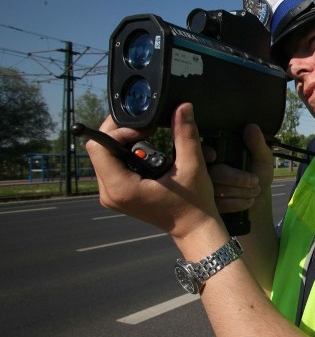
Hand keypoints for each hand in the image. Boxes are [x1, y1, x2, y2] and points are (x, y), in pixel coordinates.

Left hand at [89, 103, 223, 240]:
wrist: (193, 228)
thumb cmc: (194, 204)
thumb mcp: (192, 166)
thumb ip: (185, 134)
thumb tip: (183, 107)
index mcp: (122, 188)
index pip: (99, 147)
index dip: (120, 130)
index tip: (146, 129)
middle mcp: (110, 193)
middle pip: (98, 149)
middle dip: (121, 133)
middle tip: (148, 129)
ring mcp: (111, 195)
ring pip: (103, 156)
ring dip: (123, 142)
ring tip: (148, 139)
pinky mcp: (117, 194)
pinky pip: (111, 166)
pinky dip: (125, 154)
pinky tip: (144, 152)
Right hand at [207, 123, 271, 217]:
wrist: (260, 200)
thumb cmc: (259, 175)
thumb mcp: (262, 159)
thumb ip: (257, 144)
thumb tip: (252, 127)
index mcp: (218, 154)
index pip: (202, 149)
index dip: (205, 152)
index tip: (215, 156)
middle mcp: (208, 170)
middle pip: (213, 172)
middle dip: (237, 179)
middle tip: (256, 181)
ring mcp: (206, 188)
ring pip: (216, 190)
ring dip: (240, 192)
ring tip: (255, 191)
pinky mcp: (209, 205)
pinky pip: (218, 205)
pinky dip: (236, 203)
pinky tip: (248, 201)